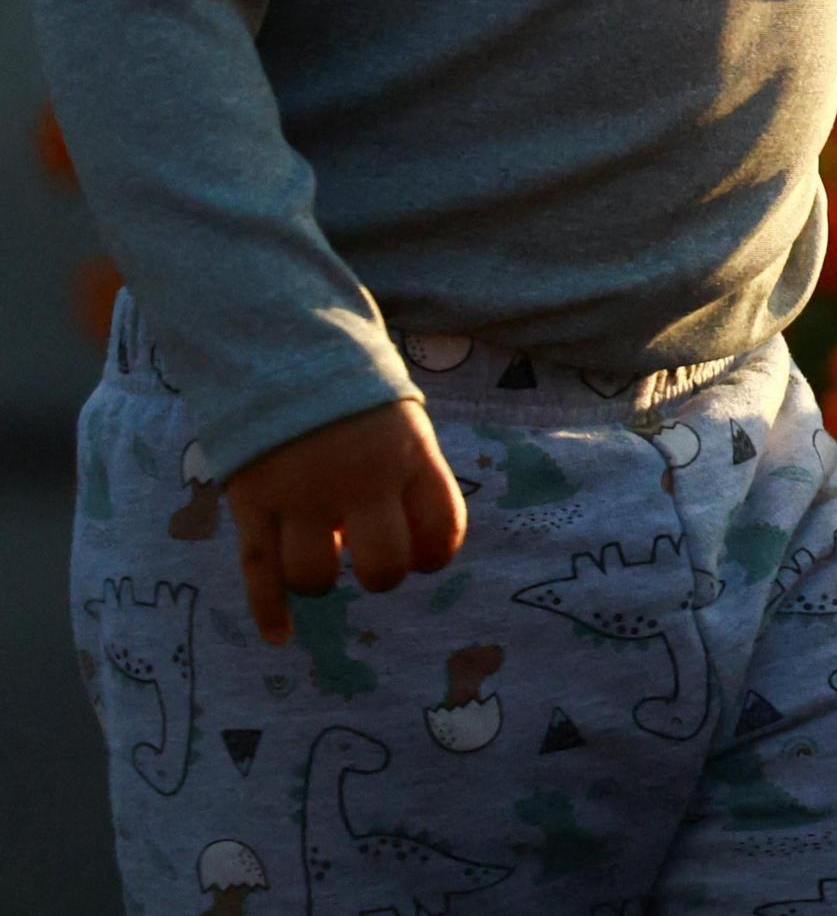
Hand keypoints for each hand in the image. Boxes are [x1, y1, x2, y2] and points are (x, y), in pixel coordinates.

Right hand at [224, 399, 463, 643]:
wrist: (279, 342)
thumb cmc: (351, 388)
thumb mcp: (400, 417)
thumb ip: (407, 473)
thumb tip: (402, 540)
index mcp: (411, 455)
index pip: (443, 530)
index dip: (434, 554)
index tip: (421, 552)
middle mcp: (361, 479)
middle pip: (383, 567)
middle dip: (380, 575)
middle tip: (368, 559)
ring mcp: (302, 492)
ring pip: (315, 576)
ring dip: (321, 582)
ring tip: (323, 562)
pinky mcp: (251, 499)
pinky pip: (258, 569)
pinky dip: (268, 609)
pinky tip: (280, 635)